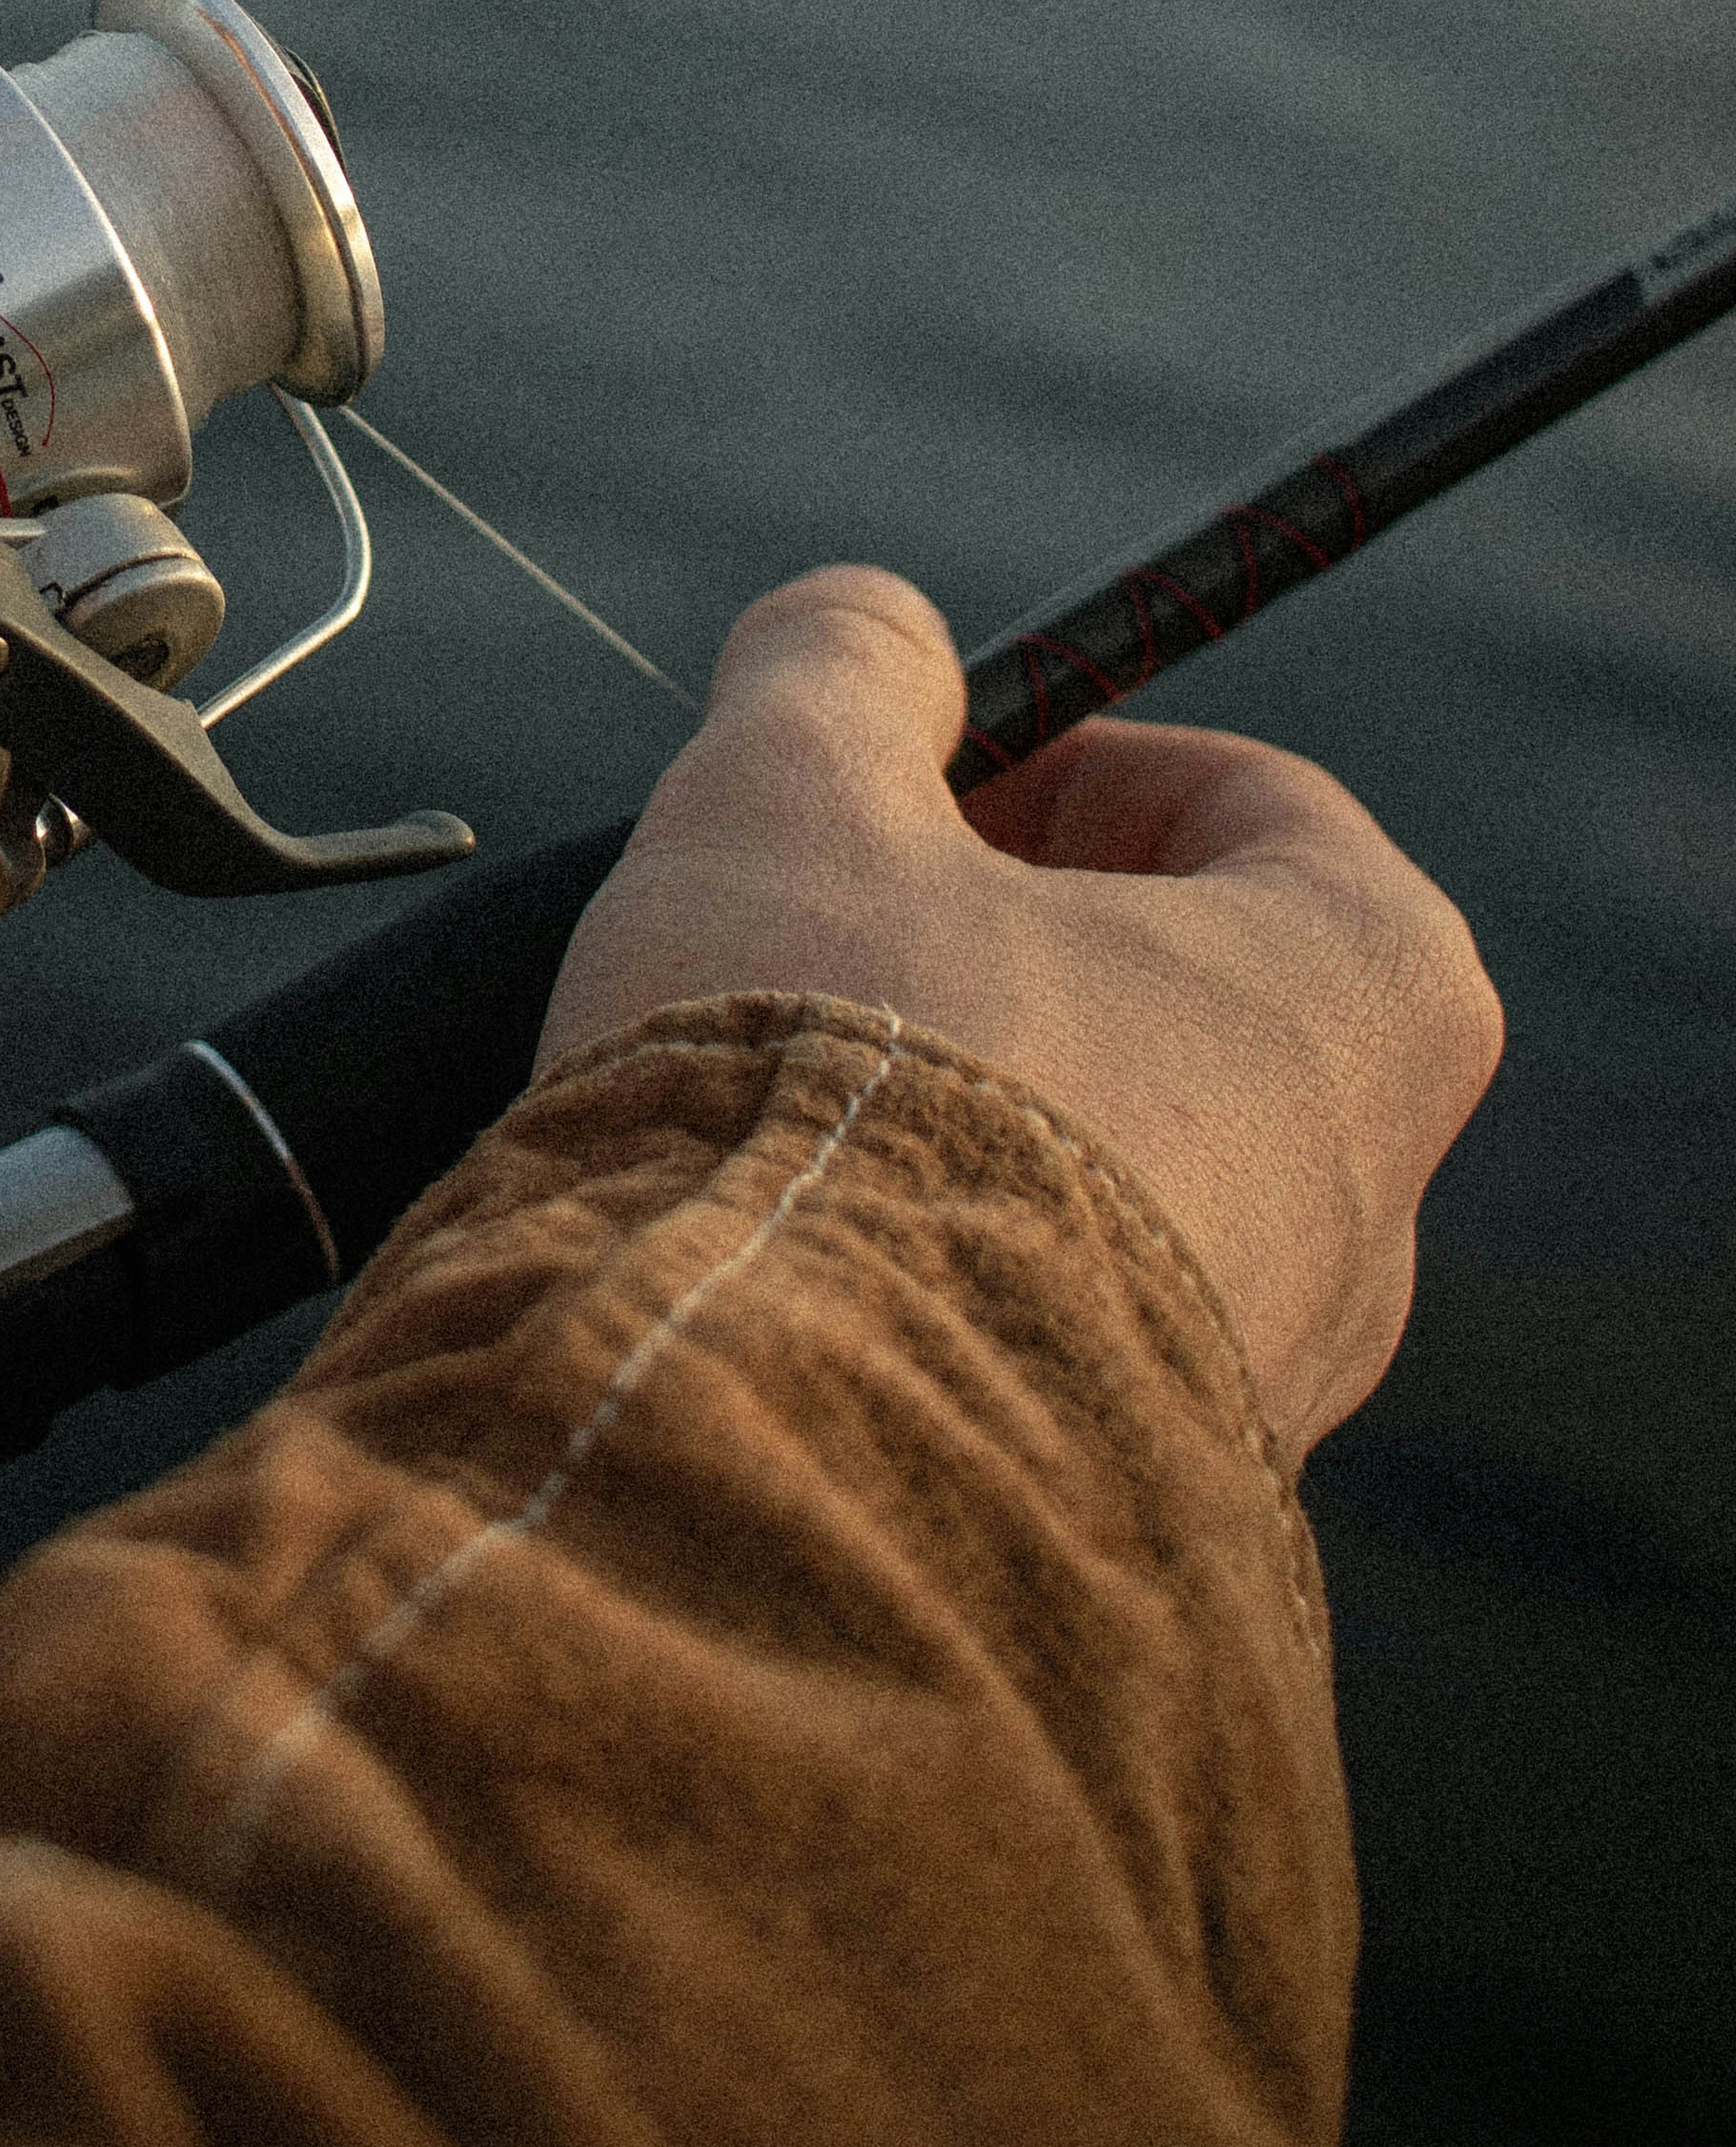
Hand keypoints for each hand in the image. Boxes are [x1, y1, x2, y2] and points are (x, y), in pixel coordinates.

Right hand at [537, 566, 1502, 1453]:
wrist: (782, 1464)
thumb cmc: (834, 1095)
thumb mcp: (792, 794)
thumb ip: (837, 670)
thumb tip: (866, 631)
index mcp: (1367, 993)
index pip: (1250, 804)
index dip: (1063, 762)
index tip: (919, 781)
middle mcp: (1372, 1203)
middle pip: (1184, 999)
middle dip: (995, 946)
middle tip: (824, 933)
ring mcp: (1271, 1383)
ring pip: (1110, 1182)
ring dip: (955, 1121)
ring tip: (773, 1115)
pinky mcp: (1149, 1515)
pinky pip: (1045, 1351)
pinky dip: (931, 1287)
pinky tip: (784, 1269)